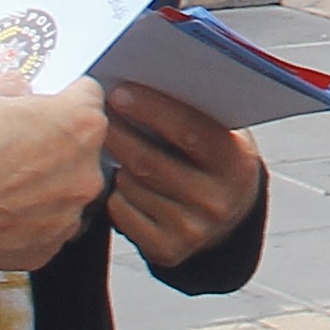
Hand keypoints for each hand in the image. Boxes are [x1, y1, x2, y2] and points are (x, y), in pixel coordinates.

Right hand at [0, 82, 116, 278]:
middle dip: (52, 144)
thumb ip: (8, 91)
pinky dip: (26, 220)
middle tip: (11, 145)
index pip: (89, 96)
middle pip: (80, 148)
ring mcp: (68, 214)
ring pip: (64, 191)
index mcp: (78, 123)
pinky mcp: (47, 248)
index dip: (62, 96)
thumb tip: (15, 90)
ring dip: (42, 184)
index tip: (45, 103)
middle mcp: (85, 171)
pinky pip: (44, 226)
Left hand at [100, 86, 264, 267]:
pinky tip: (118, 180)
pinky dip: (114, 193)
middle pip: (151, 163)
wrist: (229, 216)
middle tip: (92, 113)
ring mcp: (193, 230)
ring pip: (132, 187)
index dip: (152, 109)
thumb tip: (143, 80)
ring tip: (106, 144)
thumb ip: (196, 111)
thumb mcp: (222, 134)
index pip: (191, 131)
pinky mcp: (168, 250)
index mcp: (236, 163)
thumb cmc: (213, 158)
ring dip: (114, 163)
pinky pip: (123, 213)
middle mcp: (217, 201)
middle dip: (118, 133)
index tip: (119, 91)